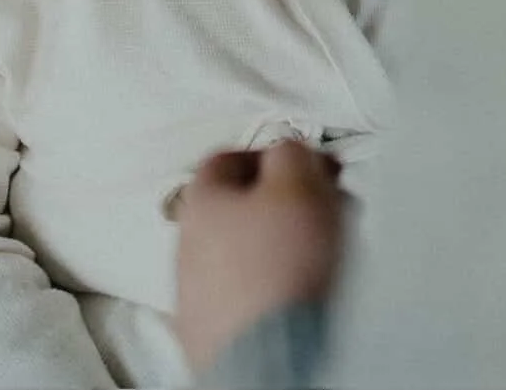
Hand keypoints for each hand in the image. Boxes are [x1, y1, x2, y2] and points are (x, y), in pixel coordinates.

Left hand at [176, 140, 348, 373]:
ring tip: (317, 250)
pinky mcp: (210, 330)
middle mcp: (186, 243)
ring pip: (242, 248)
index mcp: (200, 200)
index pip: (228, 156)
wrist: (266, 355)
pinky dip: (271, 281)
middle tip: (319, 206)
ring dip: (279, 241)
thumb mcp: (297, 184)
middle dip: (283, 200)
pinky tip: (297, 288)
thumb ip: (291, 152)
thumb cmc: (277, 269)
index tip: (303, 164)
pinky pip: (243, 291)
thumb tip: (288, 149)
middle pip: (237, 204)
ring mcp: (194, 291)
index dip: (272, 155)